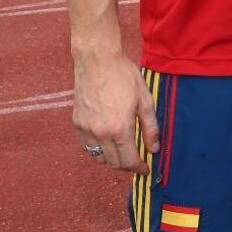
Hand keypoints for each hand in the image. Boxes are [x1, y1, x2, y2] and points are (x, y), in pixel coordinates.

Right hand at [72, 50, 158, 173]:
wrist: (98, 61)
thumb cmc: (124, 77)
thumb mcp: (145, 100)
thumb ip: (150, 128)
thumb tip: (154, 148)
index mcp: (119, 129)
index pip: (129, 160)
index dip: (139, 168)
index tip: (145, 169)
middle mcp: (100, 133)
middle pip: (113, 163)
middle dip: (127, 166)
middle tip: (137, 161)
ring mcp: (86, 129)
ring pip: (98, 158)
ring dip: (111, 160)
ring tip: (123, 152)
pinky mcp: (77, 123)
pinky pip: (86, 146)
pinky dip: (96, 150)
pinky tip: (106, 143)